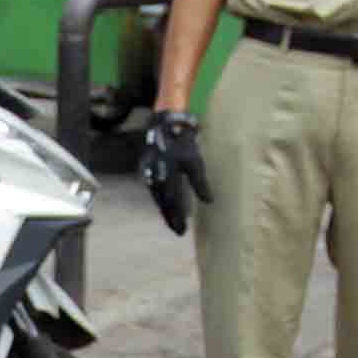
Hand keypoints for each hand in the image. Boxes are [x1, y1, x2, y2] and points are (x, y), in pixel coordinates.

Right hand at [138, 110, 211, 236]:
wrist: (164, 126)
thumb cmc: (182, 143)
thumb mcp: (195, 162)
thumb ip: (200, 184)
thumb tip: (209, 202)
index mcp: (168, 179)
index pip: (173, 205)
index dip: (177, 219)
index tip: (182, 231)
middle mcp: (156, 180)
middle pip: (163, 205)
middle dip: (170, 218)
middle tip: (177, 230)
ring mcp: (150, 176)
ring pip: (158, 198)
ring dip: (165, 210)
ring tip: (172, 219)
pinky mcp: (147, 171)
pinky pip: (155, 190)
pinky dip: (161, 199)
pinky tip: (166, 203)